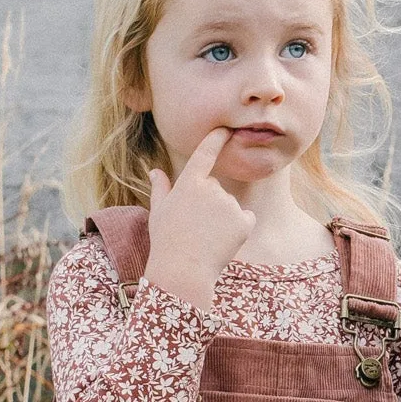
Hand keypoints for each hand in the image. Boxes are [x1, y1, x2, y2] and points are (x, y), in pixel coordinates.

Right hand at [141, 128, 255, 311]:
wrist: (183, 272)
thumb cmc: (166, 242)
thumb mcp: (158, 212)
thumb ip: (161, 189)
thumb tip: (155, 171)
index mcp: (188, 183)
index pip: (205, 153)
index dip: (216, 139)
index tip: (225, 129)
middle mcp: (211, 188)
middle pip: (216, 190)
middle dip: (209, 205)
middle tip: (195, 228)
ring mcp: (229, 204)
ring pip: (230, 206)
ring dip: (223, 219)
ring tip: (207, 239)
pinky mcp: (244, 221)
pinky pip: (245, 219)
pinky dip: (239, 229)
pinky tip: (224, 242)